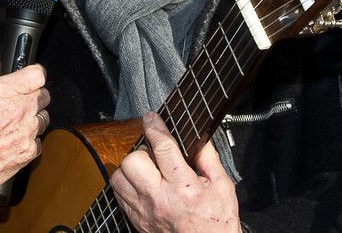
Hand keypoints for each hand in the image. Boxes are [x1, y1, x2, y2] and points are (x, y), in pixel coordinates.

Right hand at [0, 59, 49, 187]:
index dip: (34, 74)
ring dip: (33, 118)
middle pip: (43, 96)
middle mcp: (18, 109)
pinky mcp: (28, 151)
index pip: (37, 75)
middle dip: (34, 97)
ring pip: (43, 118)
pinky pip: (38, 140)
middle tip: (19, 102)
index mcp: (2, 91)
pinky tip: (13, 141)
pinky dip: (29, 140)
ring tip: (14, 124)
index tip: (31, 78)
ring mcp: (26, 131)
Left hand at [110, 112, 240, 232]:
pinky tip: (140, 186)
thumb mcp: (223, 188)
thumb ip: (210, 160)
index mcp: (184, 187)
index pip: (162, 148)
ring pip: (119, 178)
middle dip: (142, 152)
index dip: (154, 127)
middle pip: (133, 161)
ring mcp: (144, 211)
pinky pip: (118, 195)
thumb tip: (200, 139)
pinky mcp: (136, 221)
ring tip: (146, 171)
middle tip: (153, 156)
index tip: (151, 118)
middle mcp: (159, 199)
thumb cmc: (216, 225)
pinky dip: (125, 185)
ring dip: (130, 169)